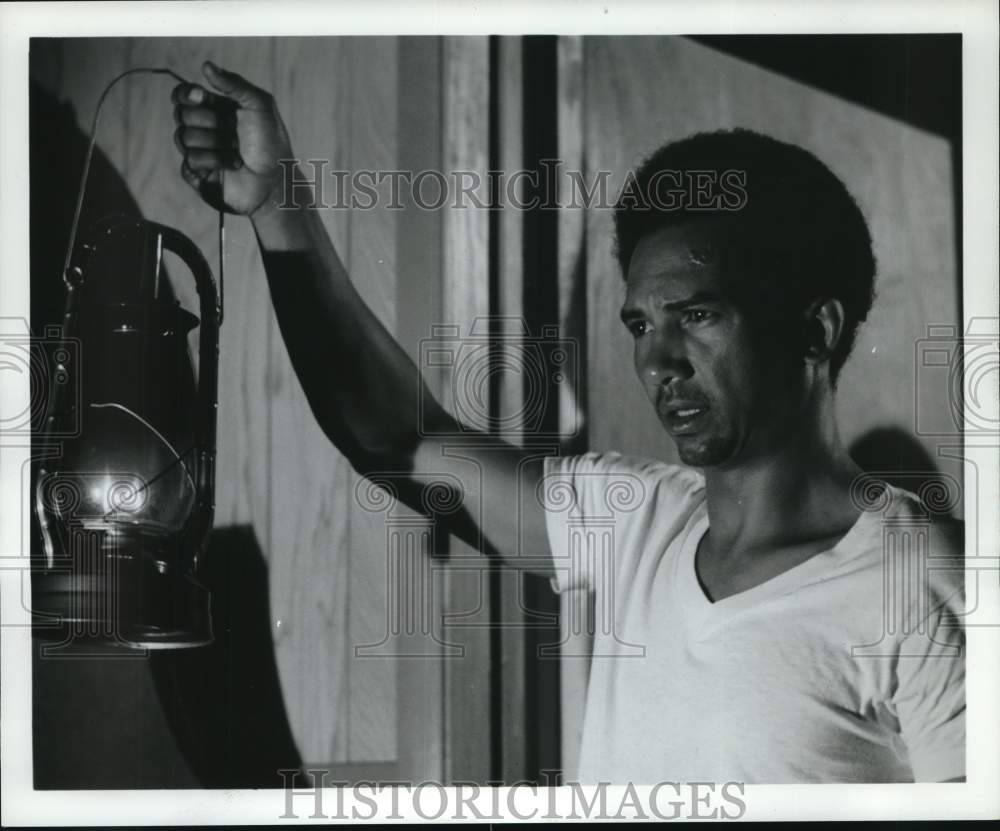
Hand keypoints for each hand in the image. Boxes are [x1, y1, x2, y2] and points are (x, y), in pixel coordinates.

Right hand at [172, 61, 292, 216]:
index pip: (183, 95)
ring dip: (216, 144)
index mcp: (215, 108)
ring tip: (238, 152)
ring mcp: (200, 151)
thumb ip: (234, 83)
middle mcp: (204, 128)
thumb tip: (206, 65)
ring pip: (183, 138)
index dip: (186, 94)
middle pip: (181, 114)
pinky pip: (189, 162)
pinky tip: (233, 165)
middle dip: (209, 122)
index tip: (202, 97)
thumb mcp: (260, 106)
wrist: (276, 180)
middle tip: (233, 132)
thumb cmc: (272, 144)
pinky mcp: (198, 174)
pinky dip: (215, 162)